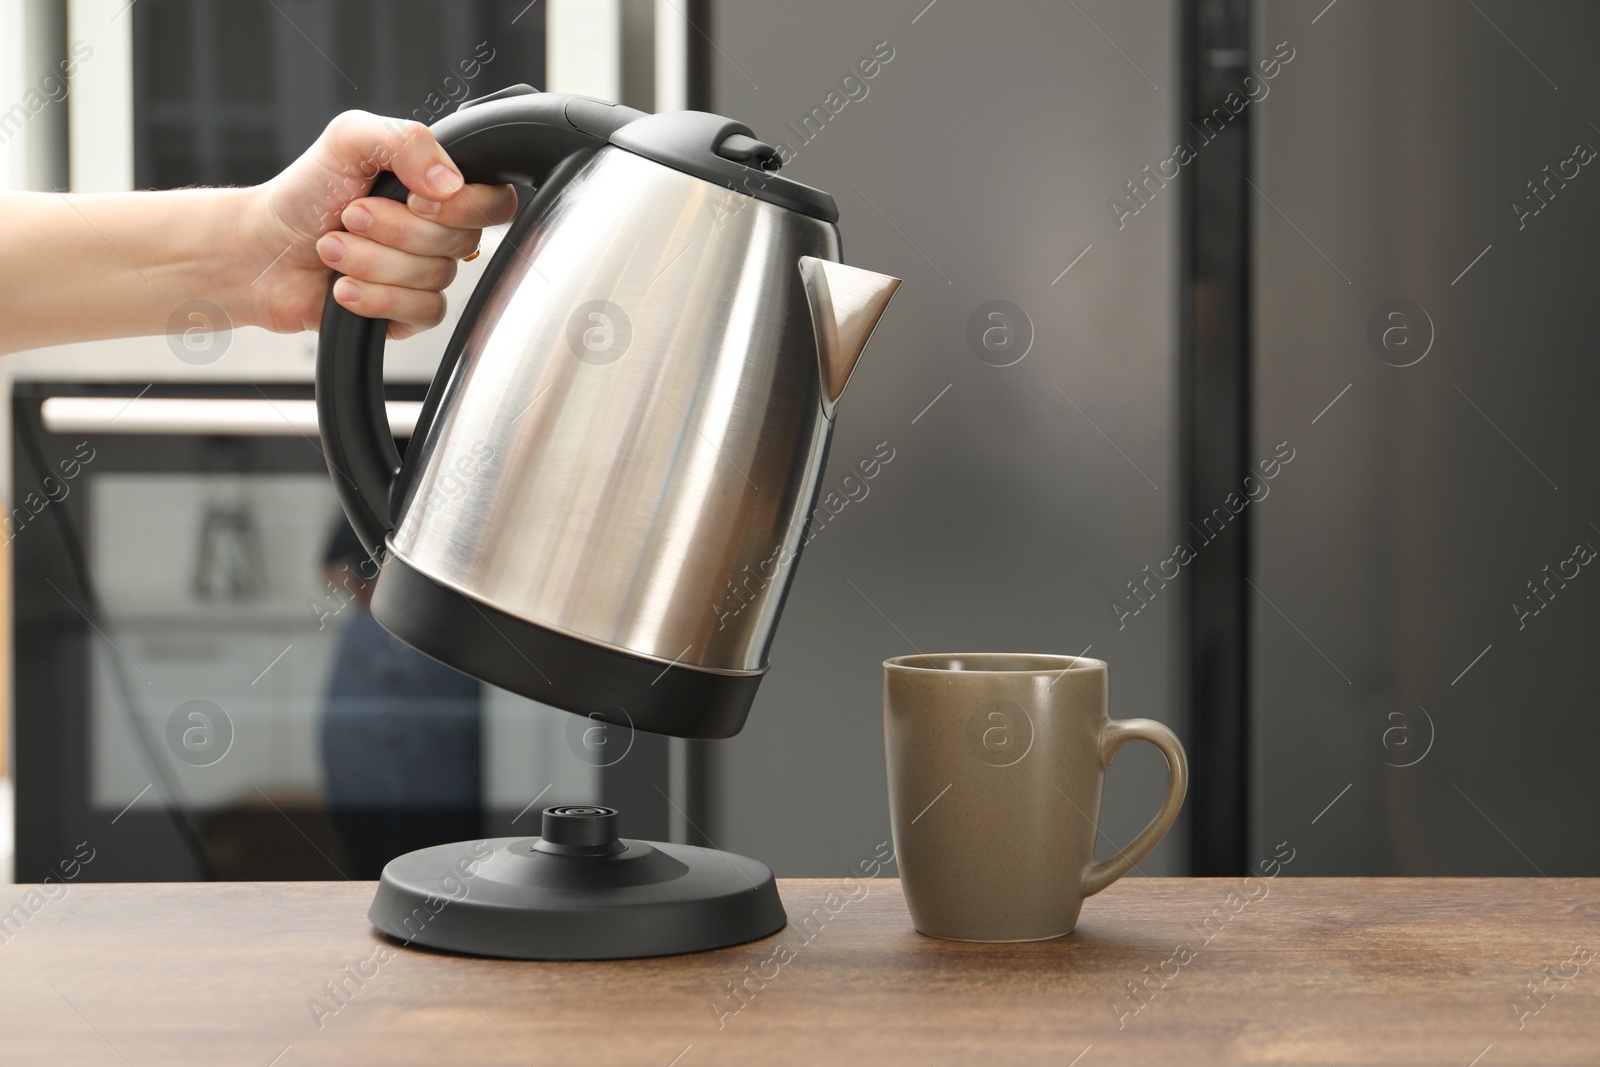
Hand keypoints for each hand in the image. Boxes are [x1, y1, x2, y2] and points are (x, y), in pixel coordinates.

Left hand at [244, 111, 516, 339]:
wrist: (259, 250)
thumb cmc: (304, 194)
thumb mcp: (349, 139)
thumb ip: (406, 141)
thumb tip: (450, 183)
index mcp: (436, 186)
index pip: (496, 201)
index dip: (463, 206)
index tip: (415, 198)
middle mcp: (438, 231)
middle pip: (462, 242)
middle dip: (395, 230)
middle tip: (351, 215)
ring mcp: (425, 274)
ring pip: (435, 278)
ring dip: (371, 262)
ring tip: (332, 249)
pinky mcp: (409, 313)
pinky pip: (422, 313)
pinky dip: (375, 299)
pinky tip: (342, 287)